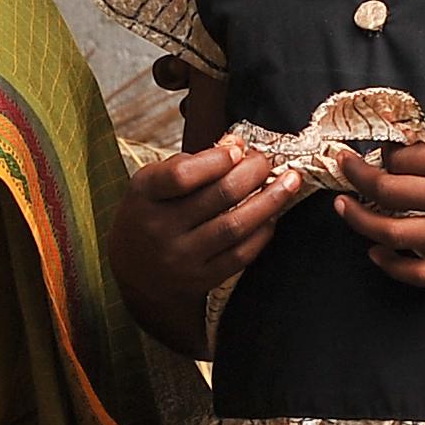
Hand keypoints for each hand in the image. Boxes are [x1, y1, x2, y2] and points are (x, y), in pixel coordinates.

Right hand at [110, 140, 285, 325]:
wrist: (135, 274)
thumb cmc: (150, 216)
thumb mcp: (153, 184)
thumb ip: (191, 164)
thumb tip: (236, 145)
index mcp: (143, 196)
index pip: (181, 176)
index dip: (216, 160)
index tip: (237, 149)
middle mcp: (159, 229)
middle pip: (218, 196)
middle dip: (253, 173)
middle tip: (267, 162)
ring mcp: (180, 257)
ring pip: (235, 225)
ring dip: (270, 201)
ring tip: (289, 182)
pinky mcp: (200, 279)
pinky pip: (241, 254)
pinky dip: (262, 232)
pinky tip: (272, 216)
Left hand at [331, 116, 424, 284]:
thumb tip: (415, 139)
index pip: (403, 159)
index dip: (383, 153)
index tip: (376, 149)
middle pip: (389, 192)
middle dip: (357, 178)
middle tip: (345, 168)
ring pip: (394, 235)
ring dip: (360, 221)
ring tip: (344, 208)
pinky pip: (422, 273)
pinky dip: (393, 266)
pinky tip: (376, 252)